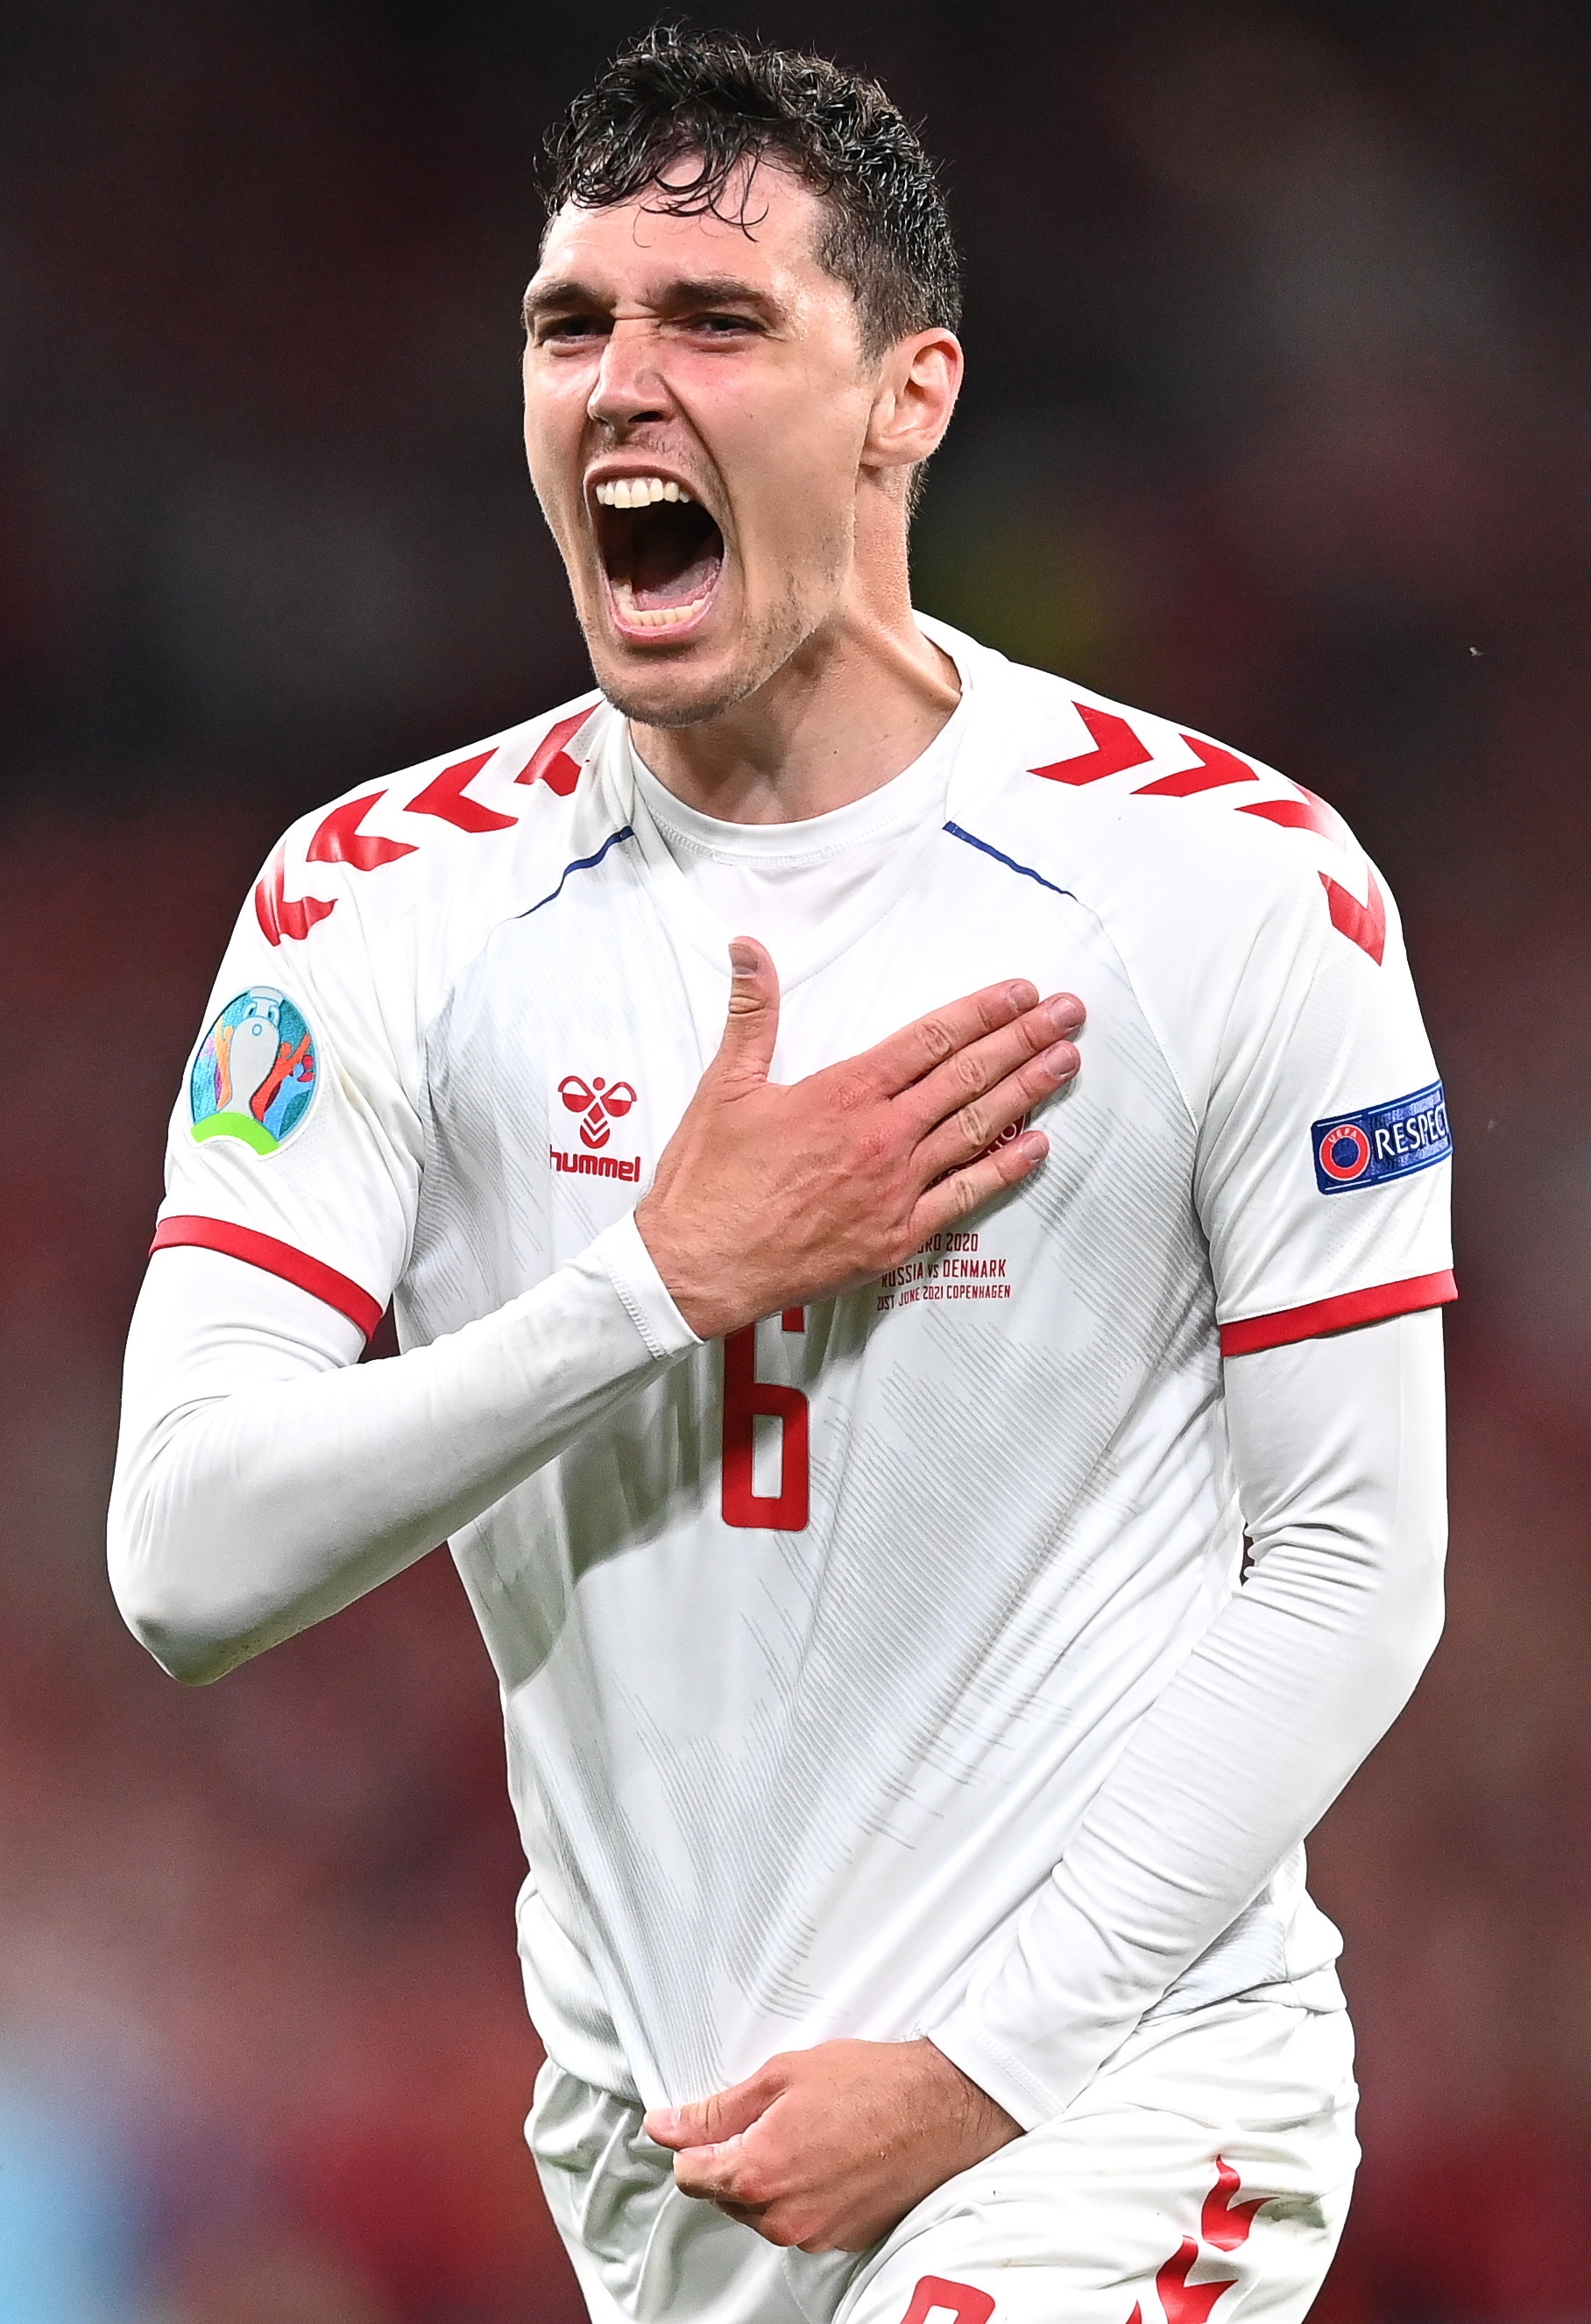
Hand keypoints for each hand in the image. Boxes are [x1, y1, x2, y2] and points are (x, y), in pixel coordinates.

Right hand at [636, 938, 1083, 1338]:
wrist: (698, 1268)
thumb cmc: (708, 1181)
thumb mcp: (724, 1087)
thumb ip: (752, 1014)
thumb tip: (749, 948)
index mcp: (843, 1093)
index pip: (930, 1039)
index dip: (982, 1011)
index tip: (1021, 991)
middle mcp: (881, 1136)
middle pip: (968, 1077)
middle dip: (1024, 1040)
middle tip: (1070, 1013)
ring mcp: (896, 1189)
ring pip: (977, 1130)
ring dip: (1027, 1092)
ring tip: (1066, 1062)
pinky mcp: (897, 1236)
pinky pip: (965, 1197)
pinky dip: (1005, 1170)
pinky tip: (1038, 1146)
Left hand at [643, 2037, 1021, 2251]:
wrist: (940, 2108)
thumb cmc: (872, 2085)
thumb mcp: (781, 2076)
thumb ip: (716, 2109)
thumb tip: (669, 2125)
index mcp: (758, 2172)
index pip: (689, 2176)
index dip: (693, 2143)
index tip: (706, 2124)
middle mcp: (782, 2216)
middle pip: (725, 2194)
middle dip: (735, 2157)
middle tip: (772, 2115)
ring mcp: (813, 2233)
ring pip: (762, 2210)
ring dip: (770, 2176)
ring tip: (808, 2130)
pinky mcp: (841, 2239)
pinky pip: (799, 2219)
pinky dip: (803, 2191)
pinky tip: (829, 2153)